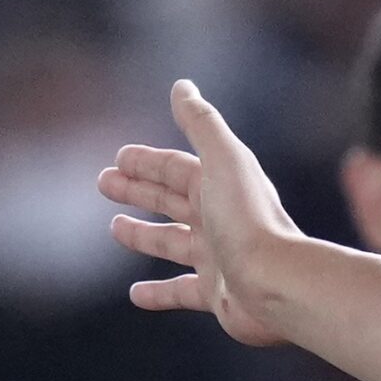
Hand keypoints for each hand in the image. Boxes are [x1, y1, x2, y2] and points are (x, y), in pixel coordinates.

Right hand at [100, 81, 301, 346]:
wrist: (277, 281)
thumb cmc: (247, 218)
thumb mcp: (223, 160)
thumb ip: (201, 123)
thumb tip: (182, 85)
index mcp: (222, 186)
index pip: (178, 168)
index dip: (148, 161)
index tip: (118, 157)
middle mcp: (221, 220)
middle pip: (173, 200)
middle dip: (139, 189)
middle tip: (103, 182)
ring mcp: (219, 257)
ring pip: (173, 242)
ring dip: (144, 235)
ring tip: (116, 228)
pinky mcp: (217, 293)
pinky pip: (181, 291)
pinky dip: (158, 293)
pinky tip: (135, 294)